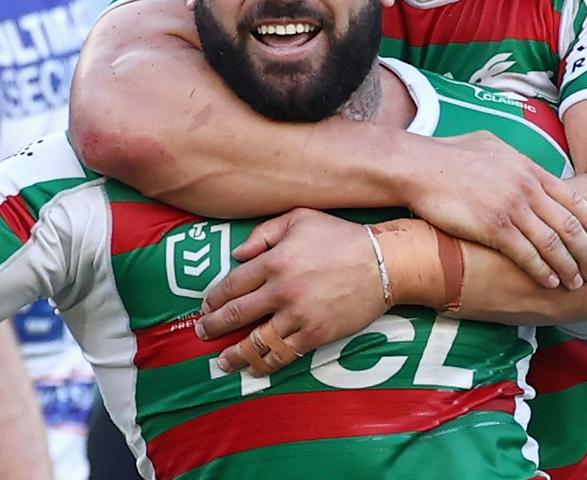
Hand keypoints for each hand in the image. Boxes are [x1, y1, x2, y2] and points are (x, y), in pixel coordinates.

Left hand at [196, 209, 387, 376]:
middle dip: (214, 327)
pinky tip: (255, 369)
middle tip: (202, 333)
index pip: (232, 285)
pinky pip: (283, 354)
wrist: (384, 263)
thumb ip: (263, 232)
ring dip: (235, 355)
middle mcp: (281, 290)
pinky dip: (266, 365)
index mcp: (274, 261)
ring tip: (222, 362)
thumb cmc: (341, 237)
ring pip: (256, 342)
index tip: (205, 306)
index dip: (214, 299)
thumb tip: (237, 254)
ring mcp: (298, 316)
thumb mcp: (300, 218)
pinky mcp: (315, 334)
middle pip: (236, 315)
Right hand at [407, 131, 586, 289]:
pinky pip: (527, 254)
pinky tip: (550, 281)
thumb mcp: (491, 145)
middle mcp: (527, 188)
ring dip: (569, 266)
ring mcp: (512, 208)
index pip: (573, 198)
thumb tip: (523, 166)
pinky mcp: (494, 227)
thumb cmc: (449, 155)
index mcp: (529, 169)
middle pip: (570, 225)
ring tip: (577, 283)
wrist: (420, 167)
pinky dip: (542, 270)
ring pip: (553, 243)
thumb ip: (514, 159)